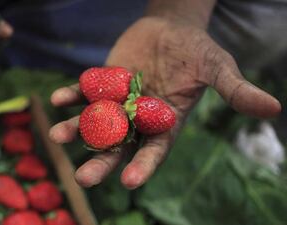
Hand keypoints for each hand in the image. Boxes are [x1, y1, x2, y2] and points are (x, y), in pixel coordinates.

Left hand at [49, 17, 280, 188]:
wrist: (171, 29)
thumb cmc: (197, 51)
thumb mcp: (218, 68)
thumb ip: (236, 91)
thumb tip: (274, 108)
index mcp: (165, 122)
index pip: (155, 150)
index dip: (144, 165)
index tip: (129, 181)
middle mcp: (138, 118)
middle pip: (118, 145)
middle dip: (101, 161)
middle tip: (81, 178)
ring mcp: (117, 101)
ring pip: (94, 122)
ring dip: (76, 129)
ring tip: (57, 136)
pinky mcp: (102, 83)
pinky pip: (84, 92)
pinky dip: (71, 96)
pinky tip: (57, 100)